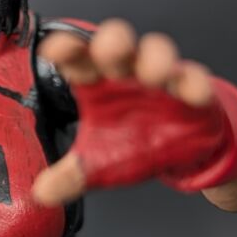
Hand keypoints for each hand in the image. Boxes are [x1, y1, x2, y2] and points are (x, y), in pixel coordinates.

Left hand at [32, 18, 220, 206]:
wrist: (179, 151)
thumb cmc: (132, 142)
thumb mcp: (97, 164)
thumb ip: (70, 176)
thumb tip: (41, 194)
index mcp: (95, 83)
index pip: (76, 57)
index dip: (65, 49)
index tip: (52, 51)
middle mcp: (124, 73)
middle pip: (116, 42)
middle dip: (112, 43)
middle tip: (107, 54)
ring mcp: (159, 77)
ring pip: (156, 51)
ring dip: (154, 59)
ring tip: (151, 76)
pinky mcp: (192, 89)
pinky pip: (195, 78)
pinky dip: (194, 84)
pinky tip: (192, 94)